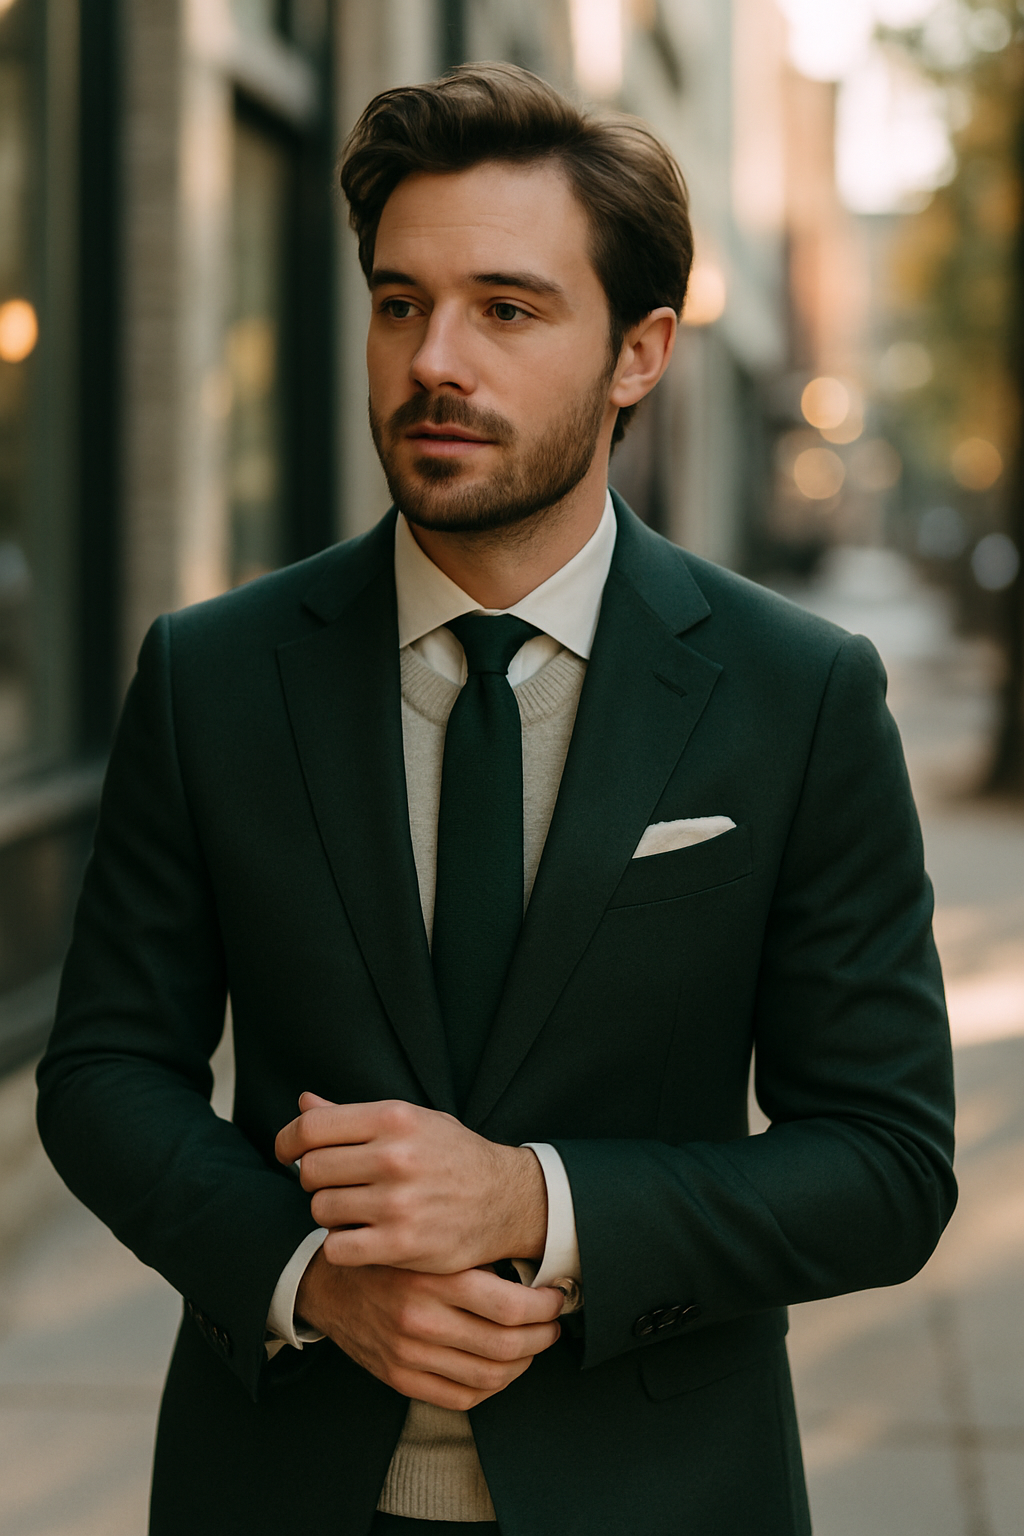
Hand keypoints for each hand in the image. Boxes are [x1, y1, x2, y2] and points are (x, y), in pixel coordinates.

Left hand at [275, 1094, 547, 1272]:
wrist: (505, 1200)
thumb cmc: (453, 1157)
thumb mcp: (411, 1121)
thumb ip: (353, 1115)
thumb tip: (303, 1103)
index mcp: (394, 1118)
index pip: (312, 1127)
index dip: (287, 1141)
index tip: (287, 1153)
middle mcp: (394, 1156)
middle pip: (312, 1170)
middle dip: (316, 1179)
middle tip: (336, 1185)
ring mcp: (397, 1202)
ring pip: (322, 1210)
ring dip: (331, 1213)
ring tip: (355, 1210)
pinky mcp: (401, 1244)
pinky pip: (338, 1247)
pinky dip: (341, 1245)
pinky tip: (359, 1237)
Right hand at [295, 1248, 563, 1409]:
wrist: (329, 1280)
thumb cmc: (391, 1251)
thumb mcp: (429, 1237)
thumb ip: (472, 1251)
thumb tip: (536, 1264)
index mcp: (433, 1277)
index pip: (510, 1306)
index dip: (545, 1308)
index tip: (557, 1298)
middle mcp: (420, 1318)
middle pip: (505, 1345)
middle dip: (542, 1337)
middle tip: (553, 1324)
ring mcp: (407, 1352)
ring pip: (488, 1376)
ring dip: (523, 1363)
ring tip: (532, 1345)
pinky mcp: (397, 1376)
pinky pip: (460, 1398)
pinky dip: (491, 1388)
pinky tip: (500, 1369)